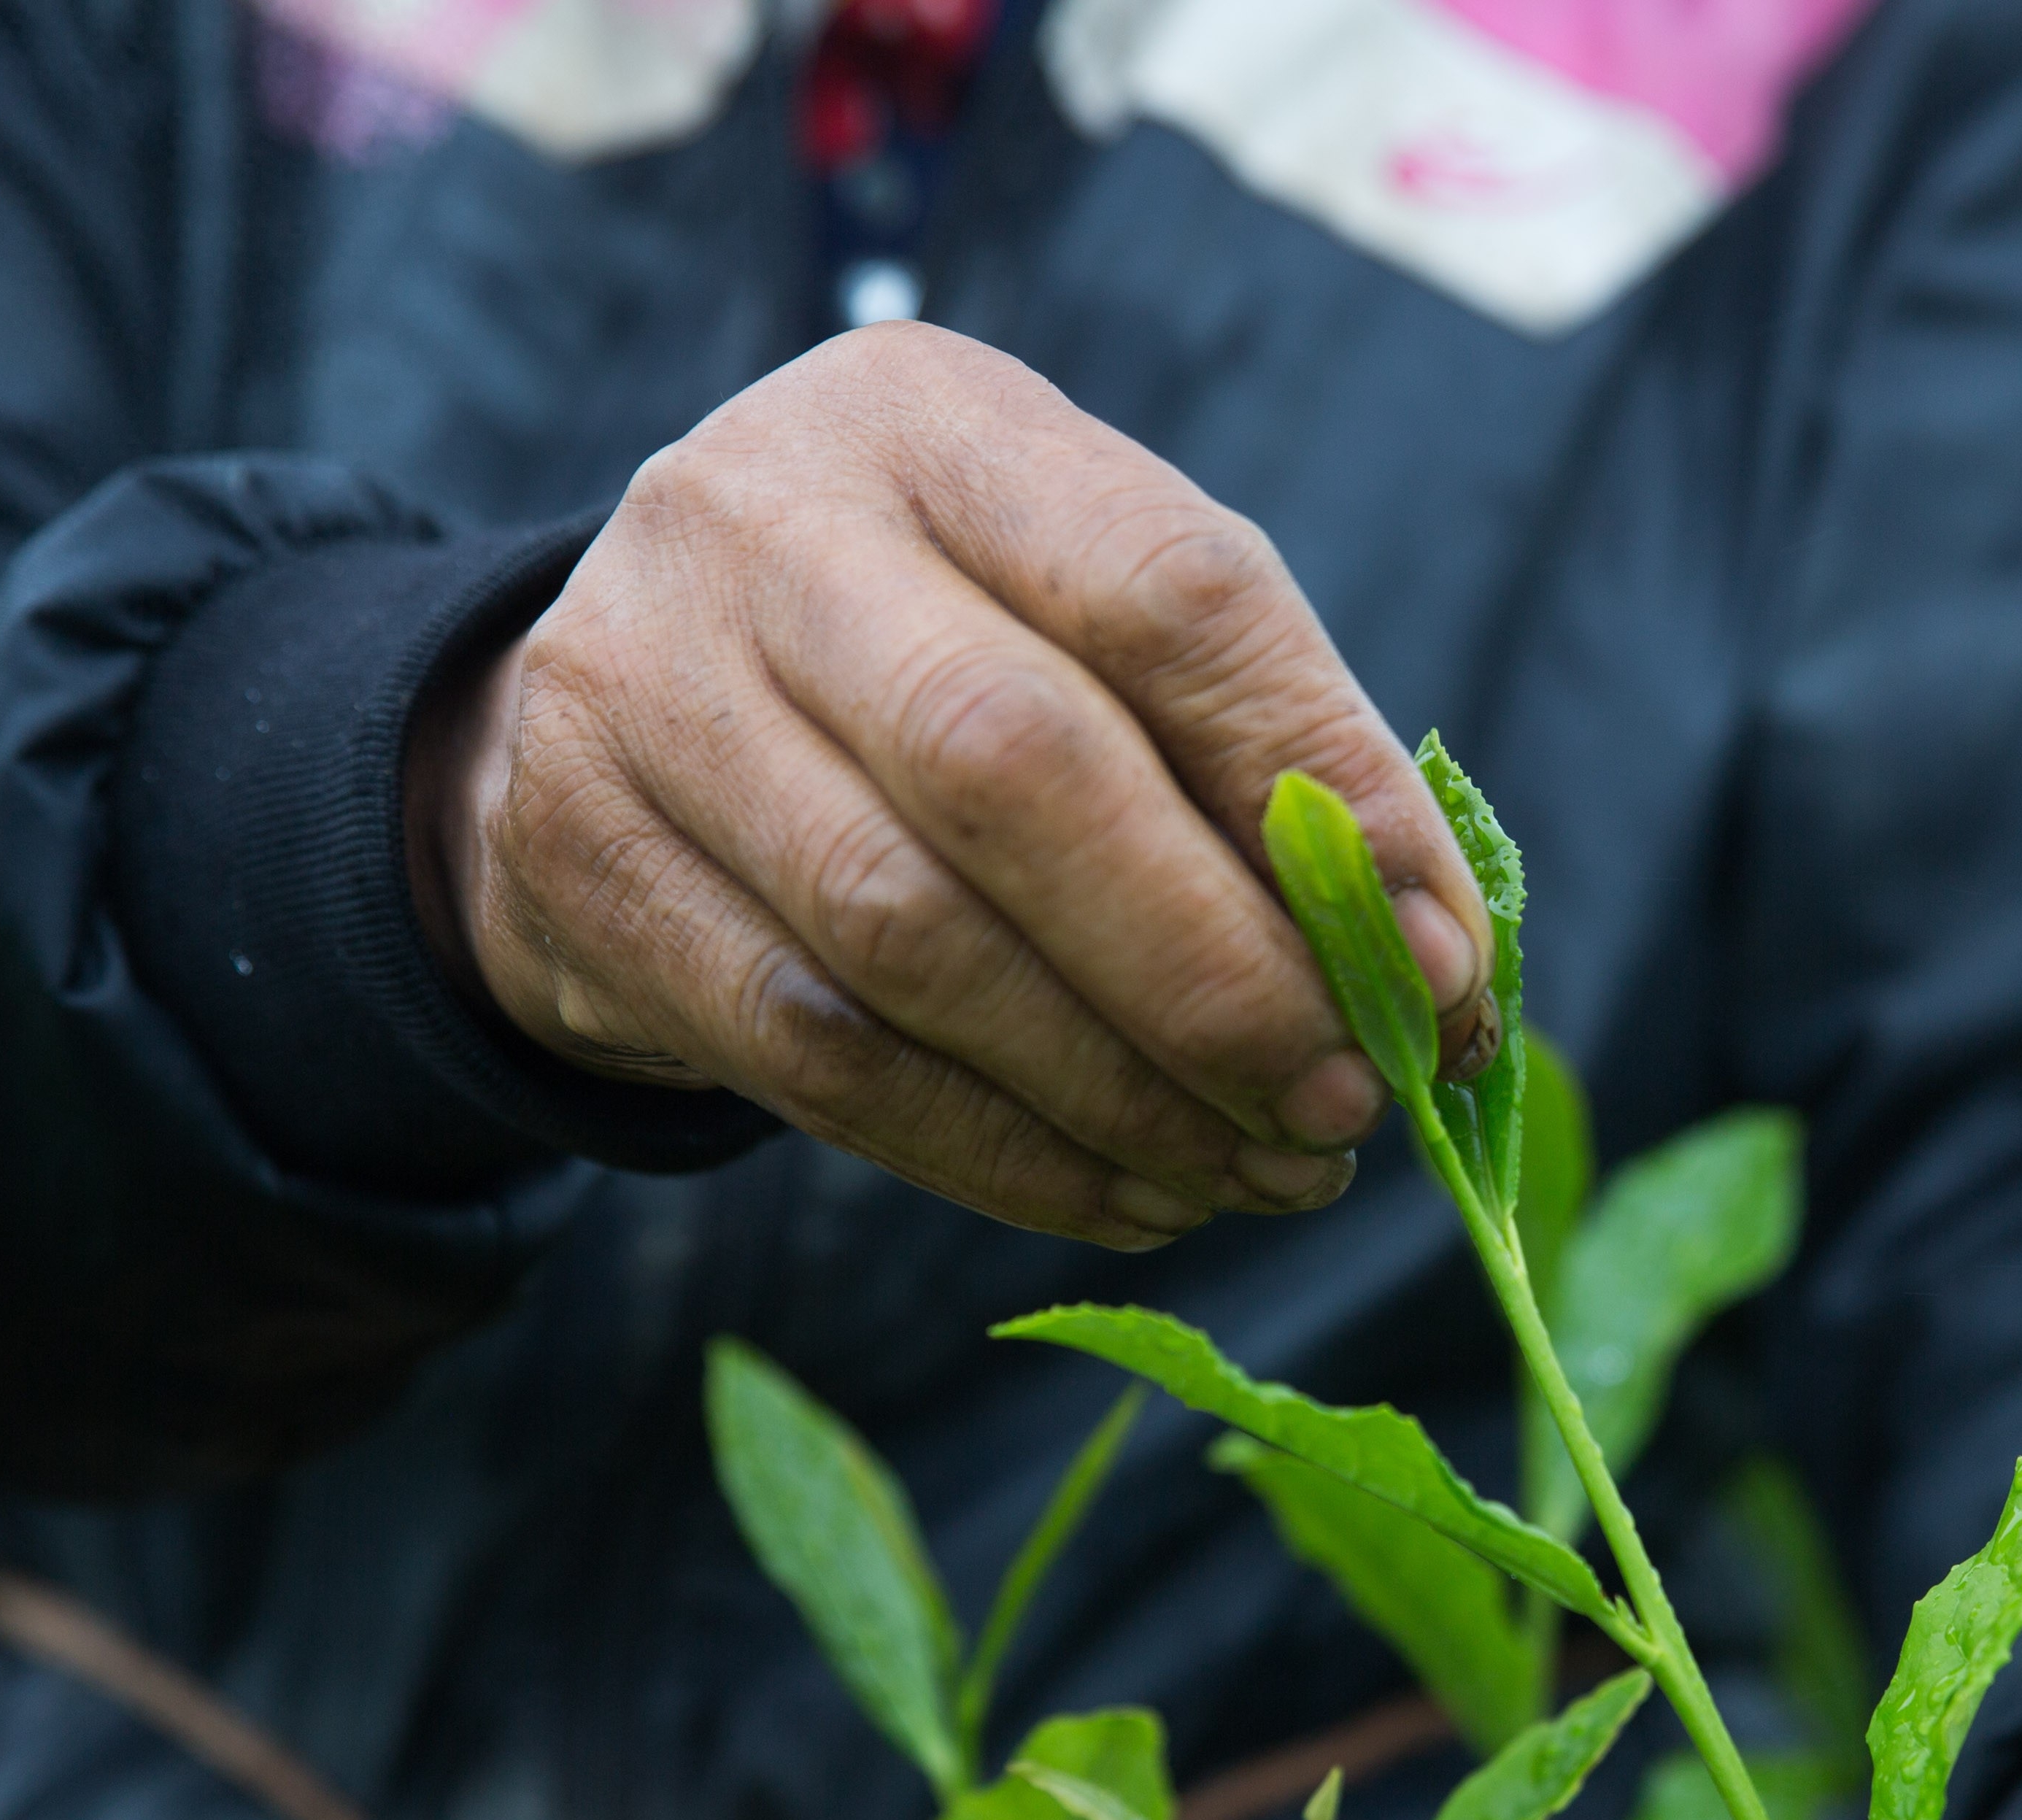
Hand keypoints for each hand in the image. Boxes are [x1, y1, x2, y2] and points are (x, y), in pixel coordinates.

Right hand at [402, 323, 1492, 1247]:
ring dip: (1120, 1091)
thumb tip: (1433, 969)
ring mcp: (645, 688)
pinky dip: (1003, 1154)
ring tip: (1259, 1170)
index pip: (1170, 593)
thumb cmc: (944, 659)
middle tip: (1346, 1100)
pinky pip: (819, 1056)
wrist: (630, 701)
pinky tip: (1131, 1195)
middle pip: (1014, 769)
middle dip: (1215, 971)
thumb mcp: (1093, 630)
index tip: (1439, 963)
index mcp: (939, 422)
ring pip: (907, 936)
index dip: (1323, 794)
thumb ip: (1259, 754)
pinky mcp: (582, 863)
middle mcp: (764, 523)